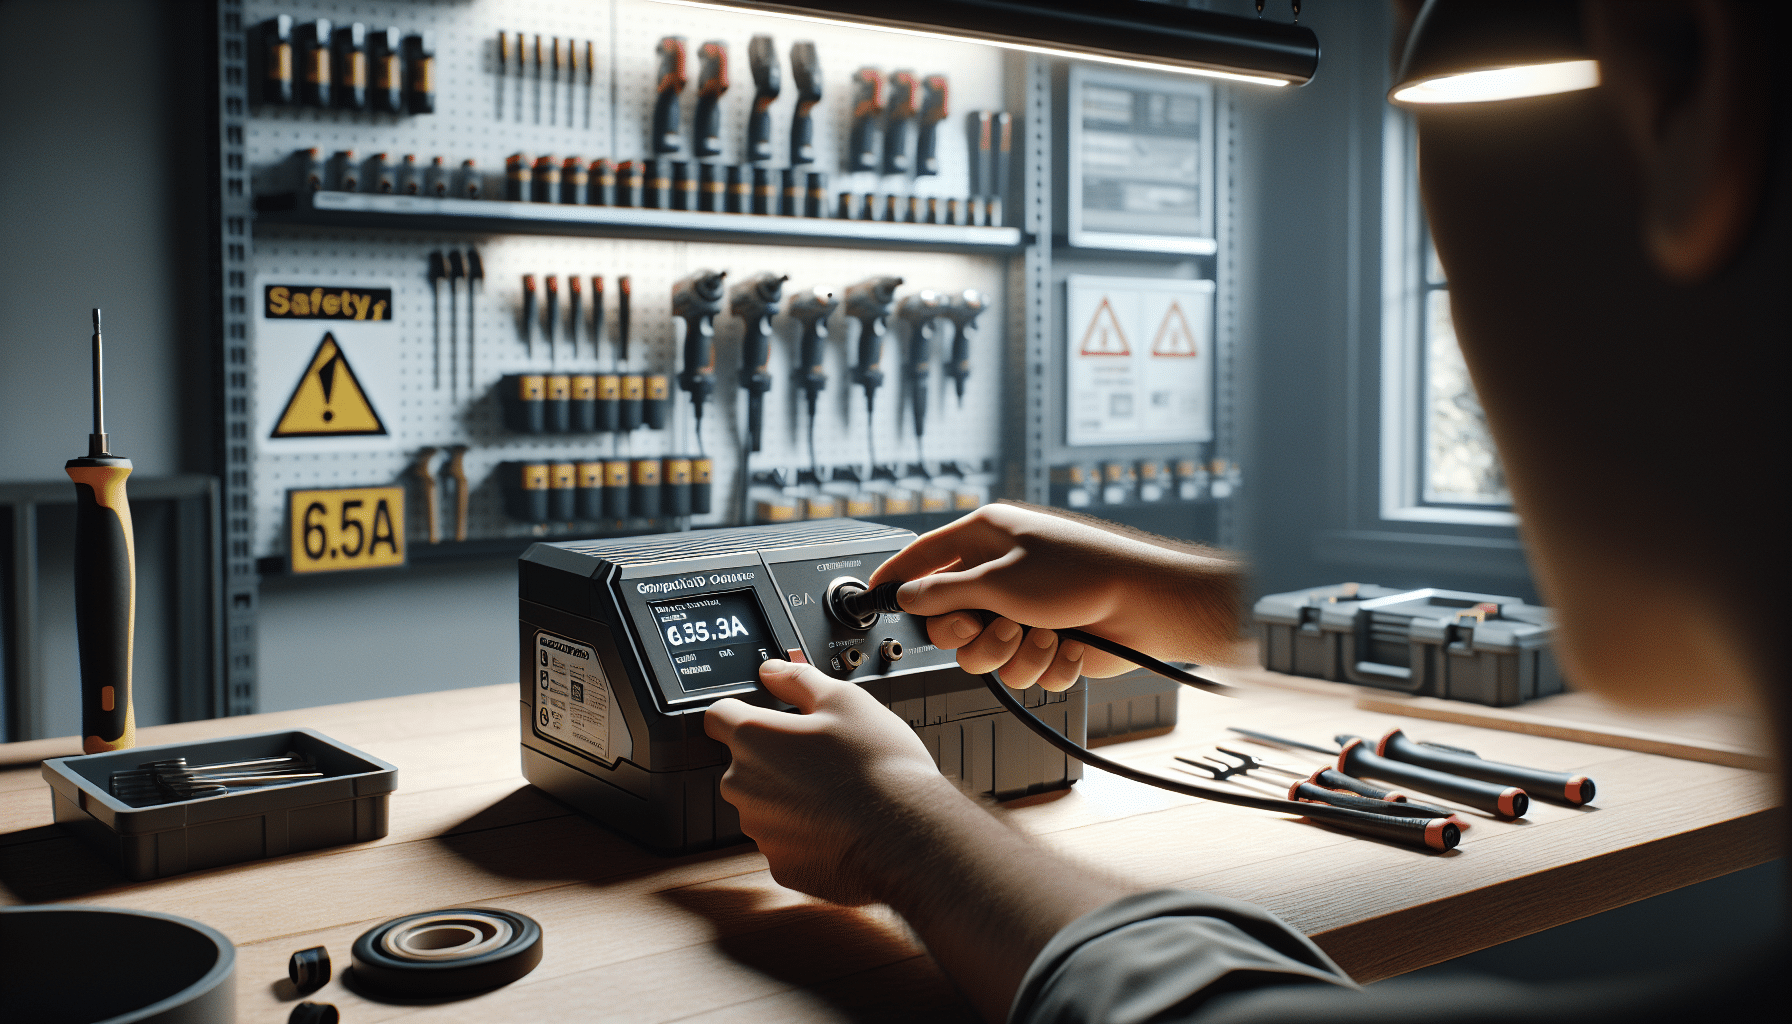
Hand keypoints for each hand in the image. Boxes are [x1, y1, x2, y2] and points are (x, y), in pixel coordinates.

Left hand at [705, 659, 959, 904]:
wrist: (907, 835)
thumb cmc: (877, 765)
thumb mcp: (845, 700)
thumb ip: (797, 680)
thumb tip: (771, 671)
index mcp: (753, 739)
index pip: (719, 715)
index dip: (742, 711)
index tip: (768, 717)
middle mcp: (743, 787)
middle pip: (746, 764)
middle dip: (775, 759)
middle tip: (821, 755)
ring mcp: (760, 831)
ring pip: (766, 805)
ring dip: (790, 797)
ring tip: (837, 792)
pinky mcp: (781, 866)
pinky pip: (786, 842)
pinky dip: (807, 833)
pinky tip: (840, 825)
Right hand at [868, 503, 1241, 688]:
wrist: (1146, 610)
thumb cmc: (1082, 577)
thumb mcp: (998, 581)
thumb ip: (944, 592)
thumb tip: (908, 596)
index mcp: (987, 537)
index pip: (926, 554)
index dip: (897, 574)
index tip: (872, 594)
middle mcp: (1003, 572)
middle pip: (949, 619)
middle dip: (971, 634)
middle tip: (994, 625)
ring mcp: (1025, 609)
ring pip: (985, 654)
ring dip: (1013, 653)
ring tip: (1042, 635)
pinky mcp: (1047, 641)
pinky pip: (1022, 669)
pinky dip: (1045, 664)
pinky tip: (1067, 646)